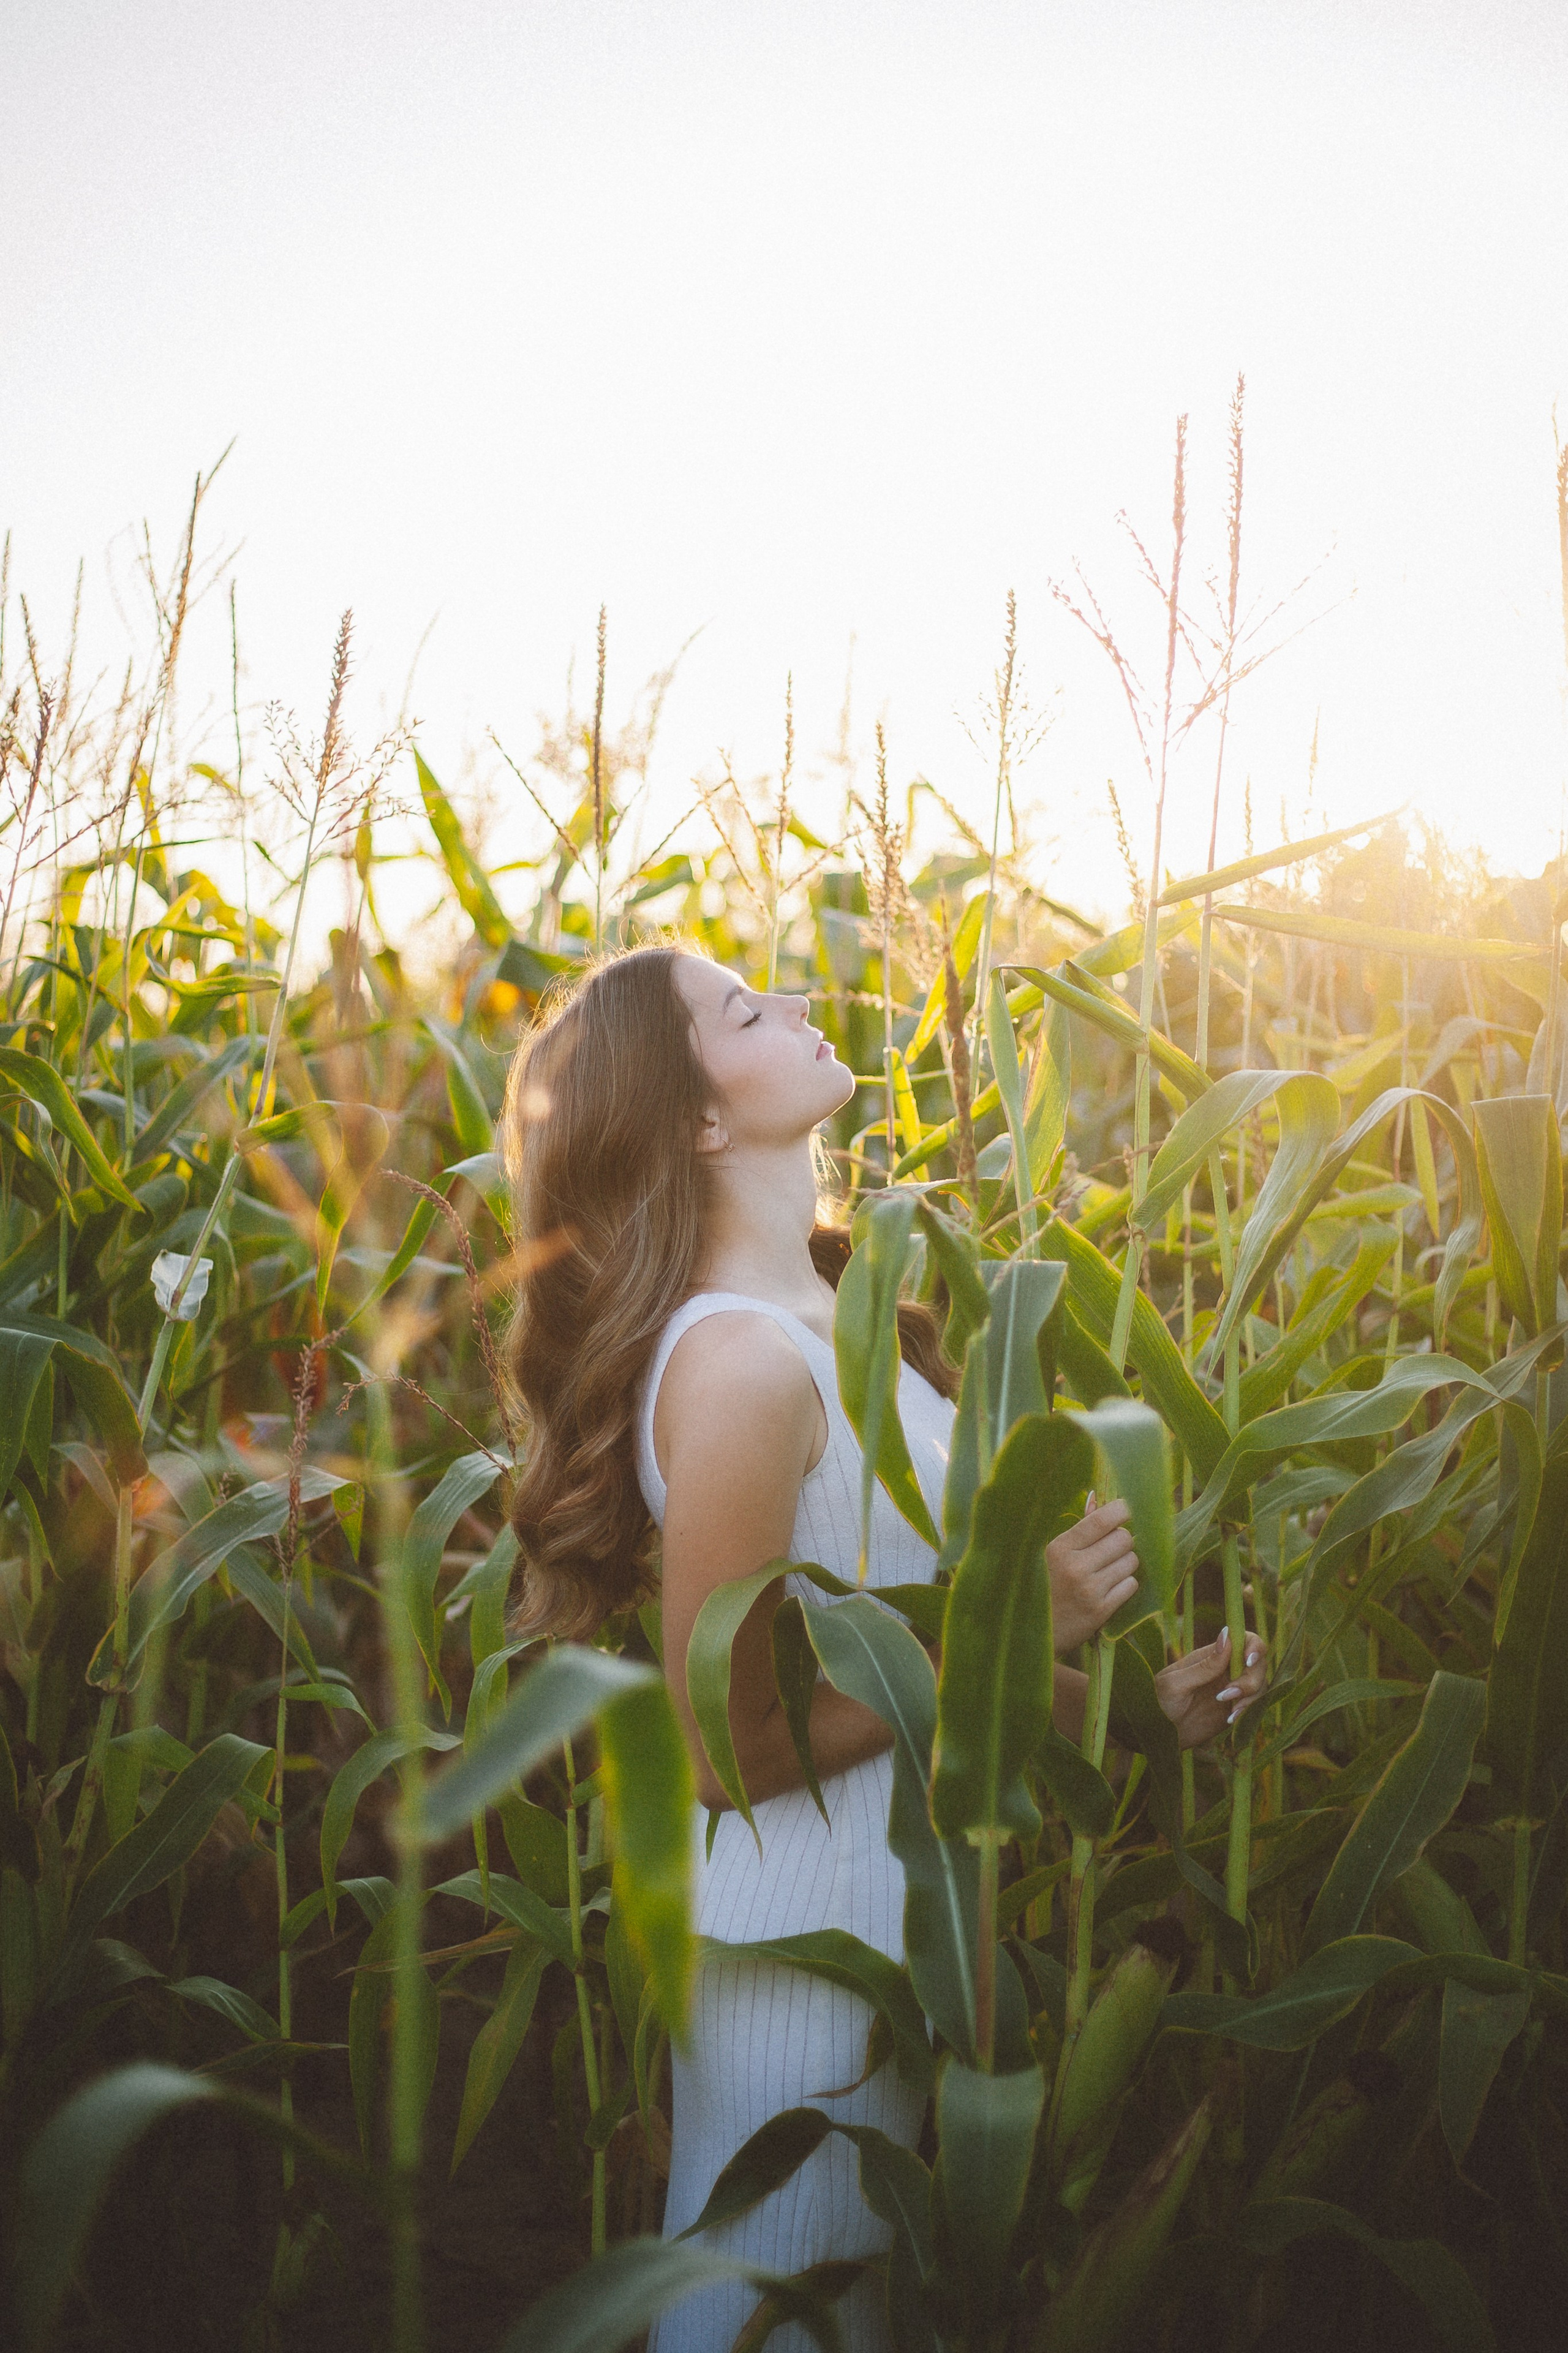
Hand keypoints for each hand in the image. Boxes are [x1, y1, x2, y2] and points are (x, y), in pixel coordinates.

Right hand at [1048, 1497, 1139, 1651]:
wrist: (1031, 1636)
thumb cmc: (1043, 1587)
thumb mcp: (1051, 1555)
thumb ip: (1077, 1528)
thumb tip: (1096, 1497)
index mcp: (1059, 1548)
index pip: (1102, 1519)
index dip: (1123, 1510)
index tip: (1128, 1510)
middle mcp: (1075, 1567)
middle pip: (1124, 1539)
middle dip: (1123, 1541)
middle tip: (1110, 1550)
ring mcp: (1089, 1590)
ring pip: (1131, 1562)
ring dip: (1125, 1564)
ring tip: (1107, 1572)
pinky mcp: (1101, 1612)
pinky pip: (1131, 1586)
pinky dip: (1125, 1585)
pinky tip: (1109, 1589)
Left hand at [1155, 1626, 1267, 1750]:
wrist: (1156, 1733)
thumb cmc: (1159, 1703)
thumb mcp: (1176, 1683)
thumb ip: (1204, 1665)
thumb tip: (1227, 1635)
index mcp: (1210, 1655)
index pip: (1244, 1639)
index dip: (1253, 1647)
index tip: (1247, 1661)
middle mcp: (1225, 1669)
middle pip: (1257, 1663)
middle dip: (1251, 1678)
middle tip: (1228, 1695)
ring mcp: (1231, 1689)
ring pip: (1259, 1684)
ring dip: (1251, 1696)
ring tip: (1230, 1711)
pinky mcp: (1234, 1709)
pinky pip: (1254, 1706)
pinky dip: (1248, 1711)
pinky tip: (1231, 1719)